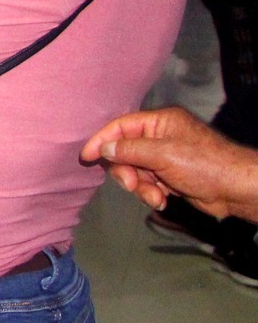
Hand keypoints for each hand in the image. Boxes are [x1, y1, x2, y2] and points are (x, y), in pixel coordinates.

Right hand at [82, 107, 257, 221]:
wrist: (235, 190)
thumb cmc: (204, 165)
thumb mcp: (163, 154)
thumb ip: (130, 149)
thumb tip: (103, 148)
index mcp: (160, 122)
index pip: (121, 126)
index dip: (102, 140)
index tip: (86, 156)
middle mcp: (160, 136)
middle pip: (125, 152)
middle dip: (126, 171)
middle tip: (132, 184)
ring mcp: (165, 157)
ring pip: (135, 171)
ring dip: (140, 186)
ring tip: (155, 196)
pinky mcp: (170, 176)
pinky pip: (147, 182)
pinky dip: (151, 193)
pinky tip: (163, 200)